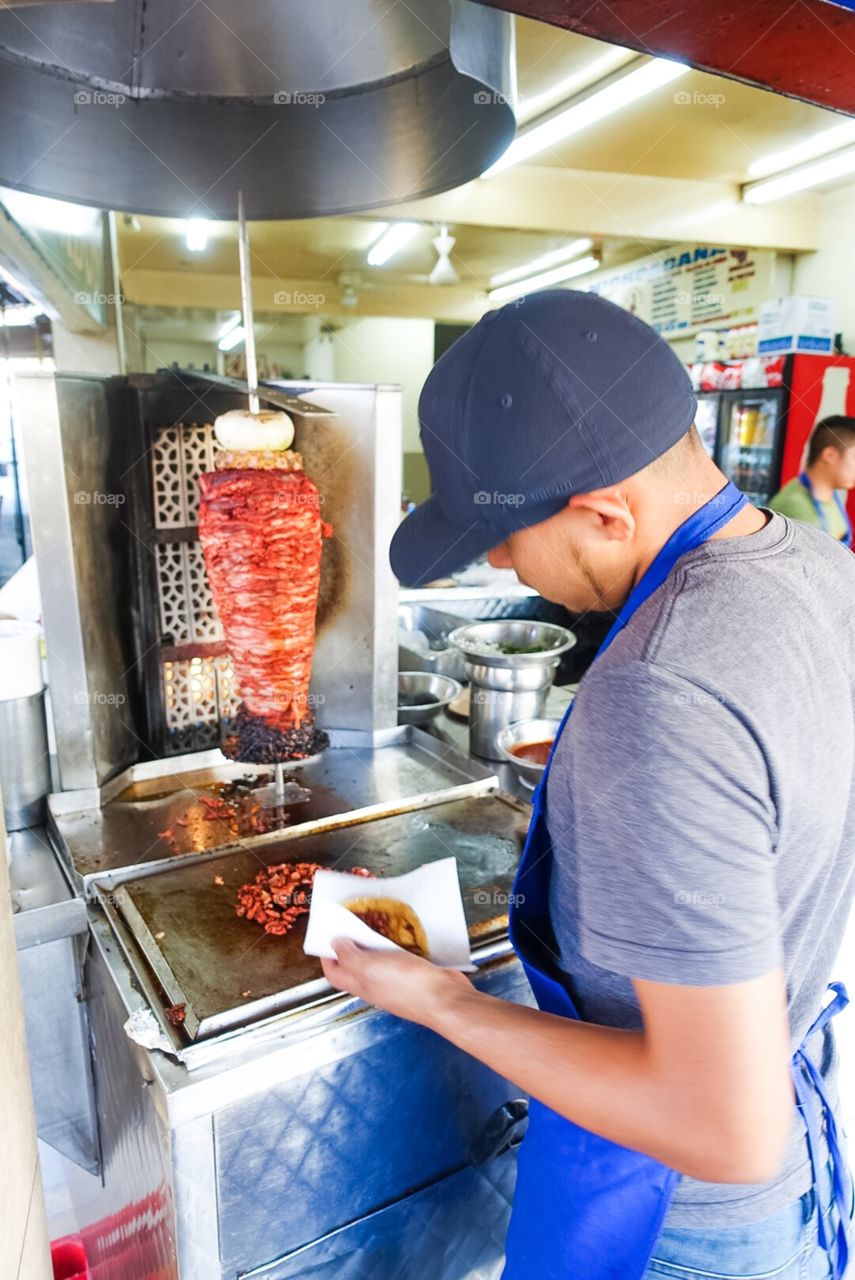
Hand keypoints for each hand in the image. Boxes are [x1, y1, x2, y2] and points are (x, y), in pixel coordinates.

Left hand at [321, 938, 474, 1028]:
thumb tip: (335, 944)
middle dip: (350, 947)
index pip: (334, 974)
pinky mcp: (414, 974)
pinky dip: (395, 946)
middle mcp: (376, 986)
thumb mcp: (368, 966)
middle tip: (350, 925)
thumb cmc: (406, 985)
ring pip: (378, 961)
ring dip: (374, 944)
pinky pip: (399, 958)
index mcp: (361, 985)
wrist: (443, 997)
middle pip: (355, 967)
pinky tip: (400, 936)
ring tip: (374, 925)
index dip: (326, 957)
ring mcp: (395, 981)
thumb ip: (349, 956)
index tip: (326, 938)